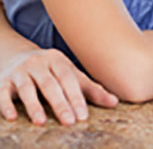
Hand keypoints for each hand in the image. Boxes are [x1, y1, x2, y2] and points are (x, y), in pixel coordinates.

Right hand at [0, 48, 117, 125]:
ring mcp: (20, 71)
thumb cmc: (51, 72)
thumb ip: (91, 90)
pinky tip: (12, 117)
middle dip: (60, 103)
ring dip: (34, 105)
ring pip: (27, 88)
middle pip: (50, 84)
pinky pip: (3, 93)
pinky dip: (6, 105)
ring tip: (41, 122)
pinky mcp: (3, 81)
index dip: (77, 97)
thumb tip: (115, 102)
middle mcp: (39, 63)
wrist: (16, 56)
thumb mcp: (70, 76)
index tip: (83, 116)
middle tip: (69, 122)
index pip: (69, 79)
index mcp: (58, 60)